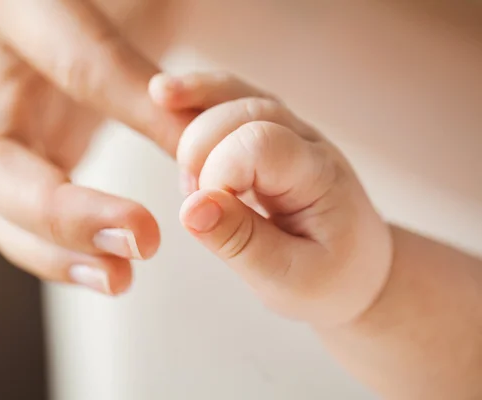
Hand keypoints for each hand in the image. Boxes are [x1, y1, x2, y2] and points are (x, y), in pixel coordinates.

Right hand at [0, 0, 186, 293]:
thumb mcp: (136, 12)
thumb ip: (159, 82)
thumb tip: (201, 157)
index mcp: (18, 7)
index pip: (76, 66)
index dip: (130, 124)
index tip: (174, 201)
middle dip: (57, 221)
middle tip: (128, 258)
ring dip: (50, 250)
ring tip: (115, 278)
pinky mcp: (16, 146)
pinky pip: (17, 207)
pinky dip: (54, 244)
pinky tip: (96, 264)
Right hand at [150, 72, 392, 324]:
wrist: (355, 270)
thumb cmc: (326, 278)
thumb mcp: (288, 278)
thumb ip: (240, 242)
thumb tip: (190, 209)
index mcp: (318, 177)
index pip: (260, 145)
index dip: (219, 171)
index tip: (202, 212)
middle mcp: (307, 143)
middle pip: (245, 112)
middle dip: (202, 145)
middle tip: (189, 194)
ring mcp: (291, 133)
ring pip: (239, 95)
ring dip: (196, 101)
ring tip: (157, 98)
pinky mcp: (270, 135)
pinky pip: (233, 101)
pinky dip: (200, 96)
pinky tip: (166, 93)